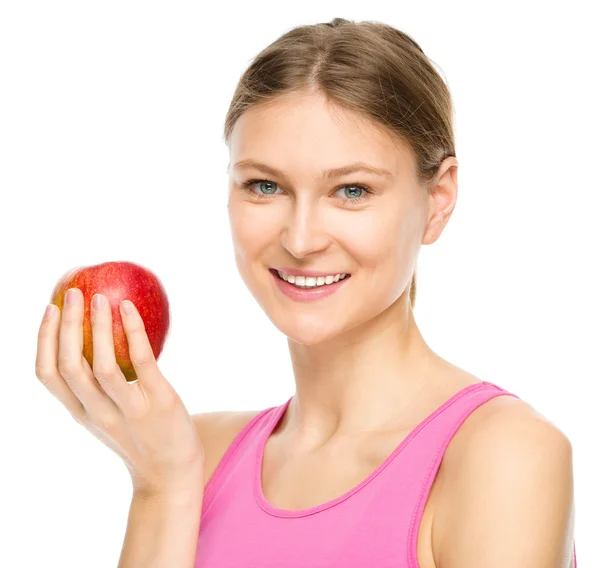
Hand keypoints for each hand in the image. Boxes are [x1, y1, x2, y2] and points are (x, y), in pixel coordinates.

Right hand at [35, 288, 205, 497]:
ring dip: (97, 328)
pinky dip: (133, 332)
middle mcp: (99, 413)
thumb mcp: (107, 416)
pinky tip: (129, 308)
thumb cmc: (140, 436)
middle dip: (64, 326)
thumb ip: (96, 388)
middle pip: (69, 366)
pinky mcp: (159, 401)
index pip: (47, 376)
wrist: (172, 472)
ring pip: (102, 365)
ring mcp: (129, 409)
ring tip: (100, 298)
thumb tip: (94, 338)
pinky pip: (141, 361)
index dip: (42, 340)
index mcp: (81, 414)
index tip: (48, 309)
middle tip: (72, 292)